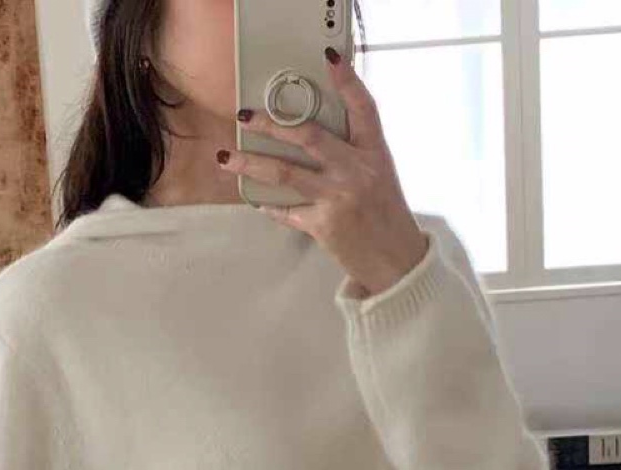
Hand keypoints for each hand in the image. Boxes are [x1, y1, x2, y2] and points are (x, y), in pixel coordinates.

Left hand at [217, 47, 428, 299]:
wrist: (395, 261)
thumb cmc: (385, 214)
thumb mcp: (380, 174)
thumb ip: (355, 152)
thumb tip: (313, 135)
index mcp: (374, 153)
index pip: (363, 108)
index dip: (347, 81)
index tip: (328, 58)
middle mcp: (356, 171)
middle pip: (308, 136)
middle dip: (272, 124)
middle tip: (246, 115)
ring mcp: (337, 198)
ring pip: (285, 173)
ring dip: (250, 164)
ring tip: (225, 157)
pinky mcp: (323, 225)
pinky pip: (286, 211)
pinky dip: (269, 206)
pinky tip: (255, 200)